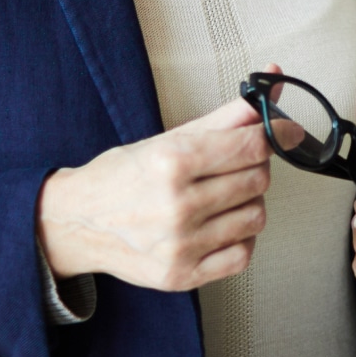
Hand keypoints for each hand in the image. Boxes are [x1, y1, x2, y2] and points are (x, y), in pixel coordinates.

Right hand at [36, 81, 273, 292]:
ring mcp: (180, 245)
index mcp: (172, 161)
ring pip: (256, 217)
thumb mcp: (169, 137)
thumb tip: (272, 81)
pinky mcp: (181, 275)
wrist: (78, 222)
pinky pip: (242, 255)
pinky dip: (240, 237)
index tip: (278, 132)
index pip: (251, 146)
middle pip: (258, 181)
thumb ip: (227, 114)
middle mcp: (177, 205)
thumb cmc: (123, 175)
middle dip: (254, 167)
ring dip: (248, 202)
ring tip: (222, 195)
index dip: (272, 136)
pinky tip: (220, 224)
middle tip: (233, 165)